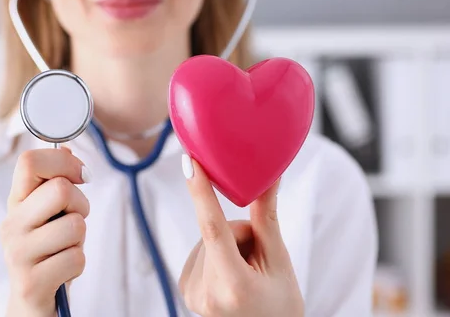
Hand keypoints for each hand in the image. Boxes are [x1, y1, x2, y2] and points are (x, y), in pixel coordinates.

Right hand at [0, 147, 91, 316]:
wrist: (31, 304)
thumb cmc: (47, 253)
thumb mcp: (48, 215)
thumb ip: (54, 182)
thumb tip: (67, 148)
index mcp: (16, 203)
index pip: (30, 162)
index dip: (63, 161)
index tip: (81, 175)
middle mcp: (11, 225)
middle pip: (59, 189)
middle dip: (80, 204)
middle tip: (72, 221)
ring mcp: (17, 254)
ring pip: (75, 225)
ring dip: (80, 240)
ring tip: (64, 249)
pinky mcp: (30, 283)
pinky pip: (76, 258)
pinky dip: (78, 264)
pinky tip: (62, 272)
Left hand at [179, 155, 303, 316]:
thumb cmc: (280, 308)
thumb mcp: (280, 264)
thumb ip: (266, 219)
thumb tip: (269, 177)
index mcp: (233, 285)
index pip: (213, 228)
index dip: (201, 191)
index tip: (189, 162)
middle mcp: (206, 292)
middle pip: (218, 231)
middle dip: (240, 233)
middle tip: (259, 261)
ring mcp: (192, 294)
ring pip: (209, 240)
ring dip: (229, 245)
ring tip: (247, 274)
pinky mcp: (185, 290)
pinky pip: (201, 252)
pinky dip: (218, 255)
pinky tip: (232, 277)